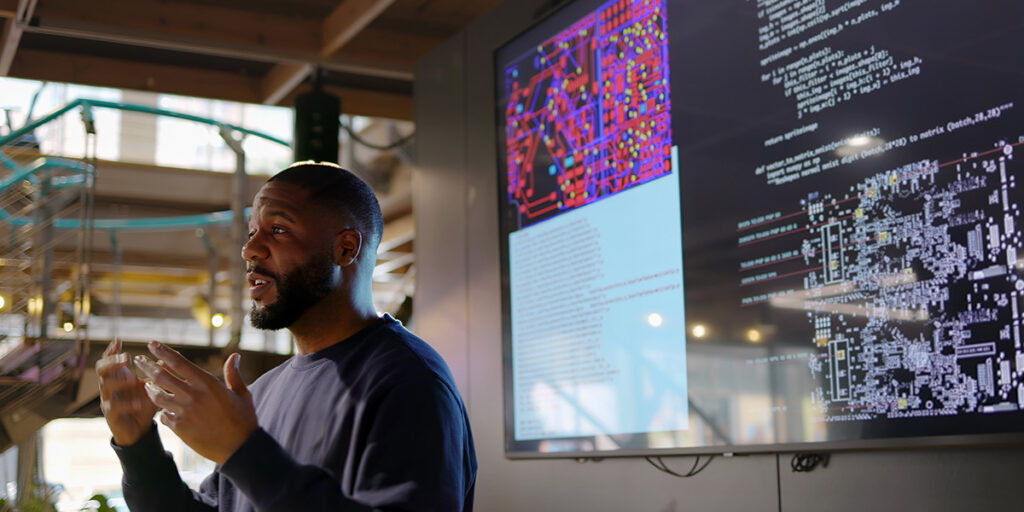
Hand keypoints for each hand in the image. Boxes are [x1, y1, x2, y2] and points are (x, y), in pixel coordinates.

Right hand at [96, 338, 158, 445]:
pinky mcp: (111, 416)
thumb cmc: (143, 404)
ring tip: (132, 379)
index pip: (109, 359)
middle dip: (112, 362)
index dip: (112, 350)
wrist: (138, 430)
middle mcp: (109, 386)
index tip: (119, 340)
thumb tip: (170, 355)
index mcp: (118, 376)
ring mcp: (108, 400)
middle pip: (101, 369)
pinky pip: (114, 408)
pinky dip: (126, 404)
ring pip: (105, 387)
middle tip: (127, 358)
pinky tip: (137, 403)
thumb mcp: (152, 386)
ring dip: (118, 381)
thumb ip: (158, 372)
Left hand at [134, 341, 257, 464]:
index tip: (152, 344)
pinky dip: (161, 411)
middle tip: (138, 360)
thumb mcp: (242, 394)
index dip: (163, 352)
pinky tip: (162, 409)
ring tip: (145, 384)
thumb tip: (235, 356)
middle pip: (162, 376)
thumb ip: (234, 374)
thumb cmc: (243, 419)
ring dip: (149, 388)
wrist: (240, 448)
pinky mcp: (179, 428)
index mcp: (207, 383)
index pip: (179, 362)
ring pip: (157, 396)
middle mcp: (192, 395)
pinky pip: (163, 416)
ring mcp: (184, 412)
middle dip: (147, 366)